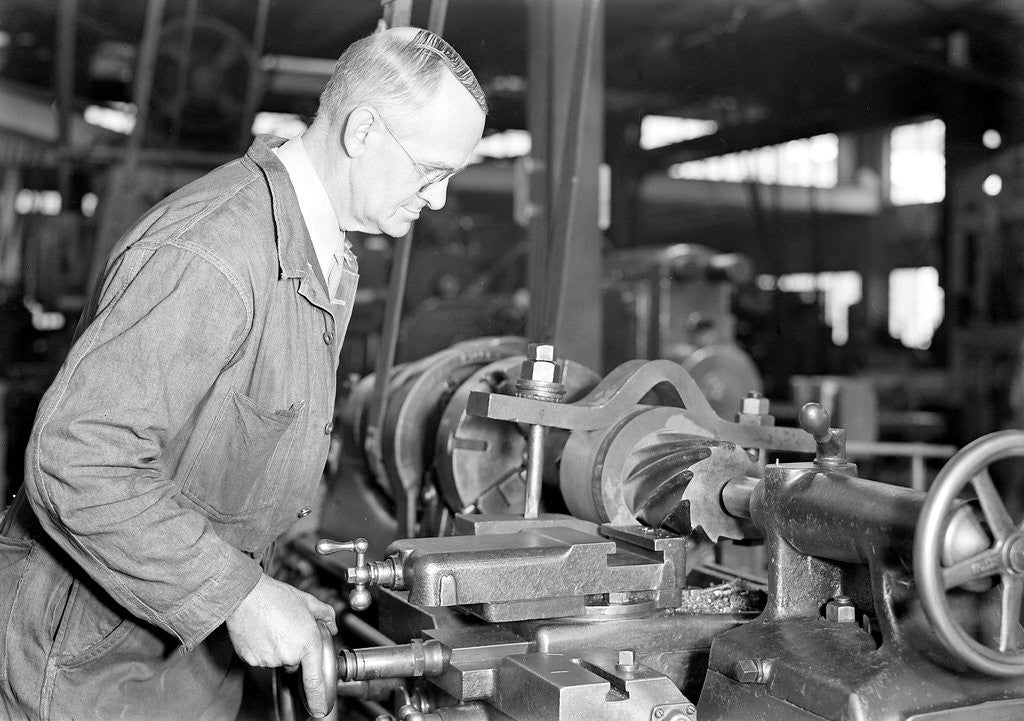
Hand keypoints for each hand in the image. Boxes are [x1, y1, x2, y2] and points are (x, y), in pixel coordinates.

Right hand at [226, 574, 337, 716]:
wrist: (245, 594)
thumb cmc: (275, 596)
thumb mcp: (307, 601)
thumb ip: (325, 615)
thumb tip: (331, 625)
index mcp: (307, 642)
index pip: (314, 680)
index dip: (318, 698)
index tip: (320, 709)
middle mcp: (288, 654)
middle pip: (295, 661)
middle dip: (294, 648)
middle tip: (288, 627)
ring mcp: (268, 659)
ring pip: (278, 659)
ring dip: (278, 647)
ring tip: (273, 625)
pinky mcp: (251, 659)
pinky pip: (261, 658)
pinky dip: (262, 648)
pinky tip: (261, 631)